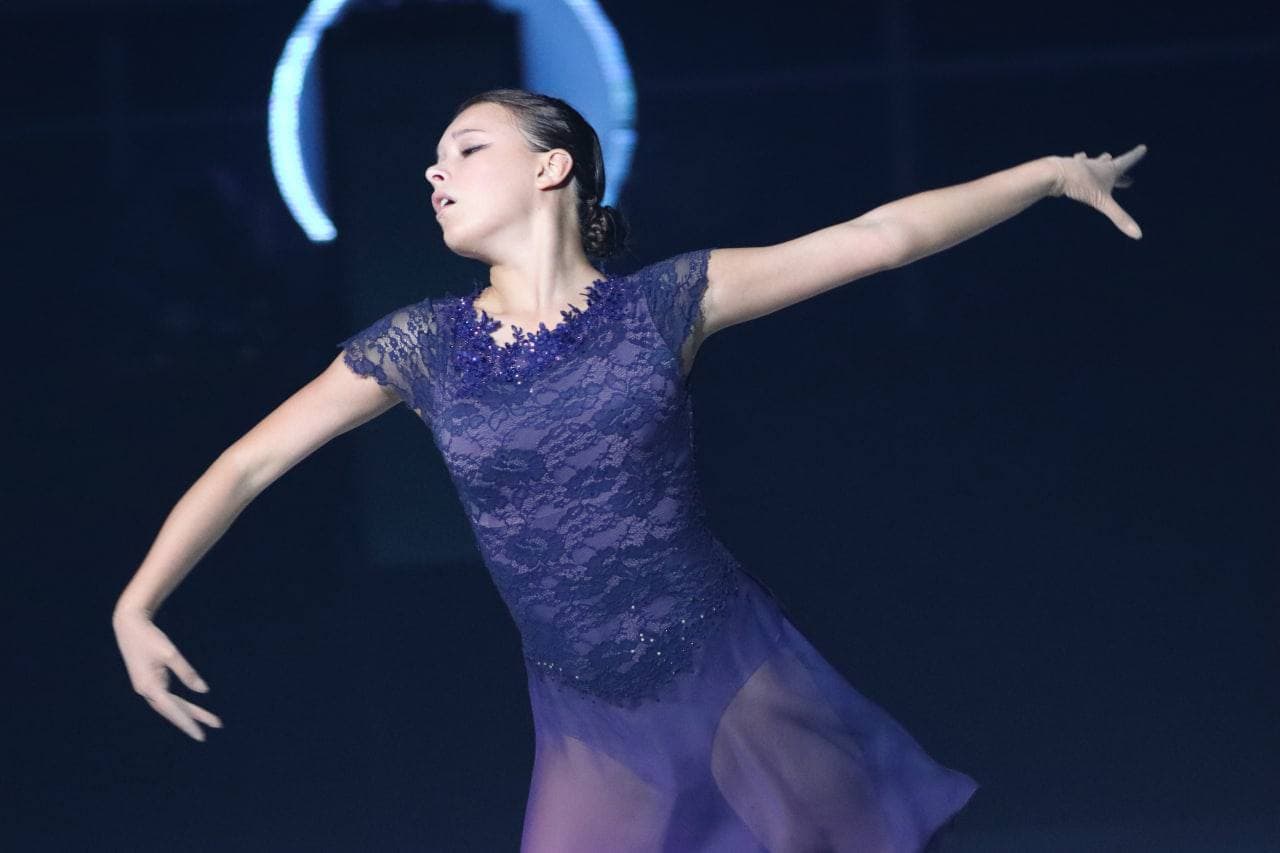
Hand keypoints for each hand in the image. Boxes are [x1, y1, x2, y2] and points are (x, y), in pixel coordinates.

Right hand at [113, 608, 222, 741]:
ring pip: (171, 705)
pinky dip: (181, 704)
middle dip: (195, 718)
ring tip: (211, 720)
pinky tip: (192, 710)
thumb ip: (187, 673)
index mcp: (149, 687)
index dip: (188, 722)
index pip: (173, 710)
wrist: (129, 626)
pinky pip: (168, 698)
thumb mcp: (171, 654)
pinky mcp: (149, 682)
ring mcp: (146, 688)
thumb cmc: (151, 638)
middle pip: (174, 710)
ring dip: (190, 712)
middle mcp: (146, 691)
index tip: (202, 735)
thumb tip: (203, 691)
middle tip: (217, 725)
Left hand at [1048, 145, 1146, 239]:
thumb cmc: (1080, 185)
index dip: (1136, 155)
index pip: (1127, 160)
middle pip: (1110, 164)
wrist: (1054, 173)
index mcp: (1108, 170)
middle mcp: (1096, 164)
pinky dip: (1077, 166)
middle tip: (1122, 170)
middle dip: (1118, 167)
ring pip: (1093, 162)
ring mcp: (1081, 165)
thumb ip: (1119, 218)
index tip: (1143, 148)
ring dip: (1098, 162)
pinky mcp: (1068, 167)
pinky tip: (1072, 166)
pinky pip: (1075, 166)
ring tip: (1101, 158)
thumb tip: (1138, 235)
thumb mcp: (1102, 203)